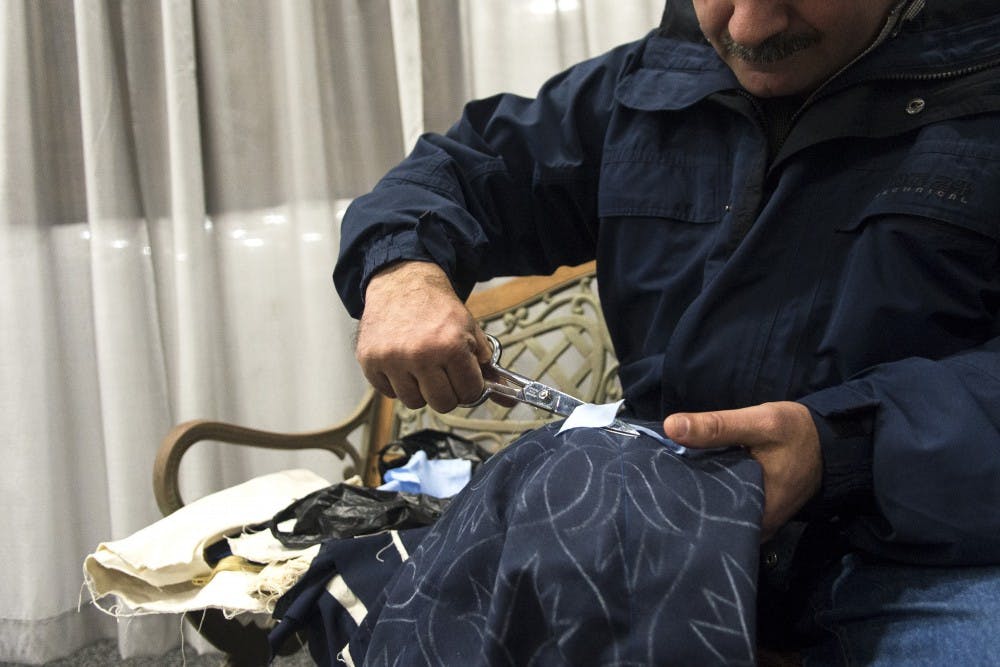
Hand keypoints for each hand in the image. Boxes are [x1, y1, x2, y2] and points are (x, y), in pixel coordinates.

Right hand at [356, 261, 490, 411]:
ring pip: (414, 402)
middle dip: (447, 391)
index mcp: (450, 346)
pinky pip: (389, 393)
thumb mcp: (471, 330)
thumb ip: (487, 366)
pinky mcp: (370, 361)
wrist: (403, 283)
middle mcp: (420, 355)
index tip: (464, 376)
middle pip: (442, 404)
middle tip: (443, 374)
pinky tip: (401, 362)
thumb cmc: (439, 310)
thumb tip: (508, 400)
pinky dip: (397, 383)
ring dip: (420, 389)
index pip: (469, 393)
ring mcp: (392, 360)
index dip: (469, 386)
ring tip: (420, 366)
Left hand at [663, 402, 821, 540]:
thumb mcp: (760, 423)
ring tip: (664, 476)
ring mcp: (755, 520)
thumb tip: (670, 427)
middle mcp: (754, 527)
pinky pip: (724, 503)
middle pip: (706, 516)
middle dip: (681, 496)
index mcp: (757, 514)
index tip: (652, 481)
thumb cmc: (797, 433)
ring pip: (714, 510)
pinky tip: (689, 476)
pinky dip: (709, 490)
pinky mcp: (754, 509)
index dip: (676, 499)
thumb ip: (718, 426)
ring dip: (694, 493)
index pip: (704, 517)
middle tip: (653, 476)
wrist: (830, 441)